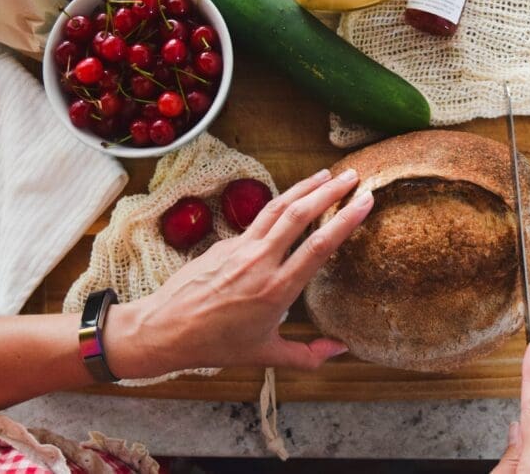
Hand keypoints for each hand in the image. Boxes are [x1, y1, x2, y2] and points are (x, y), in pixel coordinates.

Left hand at [105, 167, 372, 377]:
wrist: (164, 328)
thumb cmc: (216, 345)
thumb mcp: (266, 354)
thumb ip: (307, 355)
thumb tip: (341, 349)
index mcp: (276, 290)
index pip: (318, 246)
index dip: (344, 220)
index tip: (364, 200)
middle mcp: (260, 262)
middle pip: (299, 214)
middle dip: (329, 191)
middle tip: (352, 176)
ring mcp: (240, 248)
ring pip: (277, 207)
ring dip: (304, 187)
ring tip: (326, 174)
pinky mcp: (224, 242)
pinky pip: (258, 219)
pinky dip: (280, 204)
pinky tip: (291, 200)